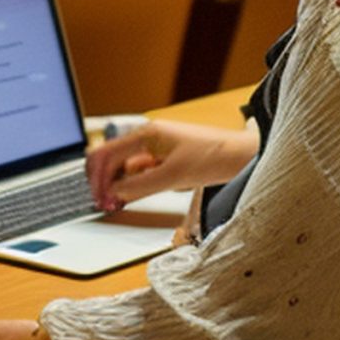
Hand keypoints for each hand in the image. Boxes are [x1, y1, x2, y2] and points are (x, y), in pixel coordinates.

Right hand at [84, 120, 255, 212]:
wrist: (241, 156)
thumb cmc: (213, 157)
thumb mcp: (174, 176)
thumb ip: (141, 185)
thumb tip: (114, 193)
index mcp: (147, 134)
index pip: (107, 153)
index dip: (97, 177)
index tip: (97, 198)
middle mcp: (148, 139)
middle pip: (112, 159)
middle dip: (103, 181)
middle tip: (103, 204)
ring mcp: (156, 149)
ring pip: (125, 167)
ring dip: (117, 185)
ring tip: (114, 204)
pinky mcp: (165, 160)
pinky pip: (140, 172)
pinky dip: (131, 185)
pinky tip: (130, 197)